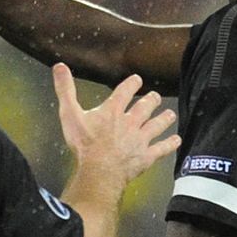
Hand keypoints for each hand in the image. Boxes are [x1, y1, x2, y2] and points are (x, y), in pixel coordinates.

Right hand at [53, 64, 178, 188]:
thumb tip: (59, 67)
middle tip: (155, 97)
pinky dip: (170, 144)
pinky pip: (161, 148)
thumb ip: (65, 90)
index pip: (125, 91)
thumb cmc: (84, 144)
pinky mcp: (146, 156)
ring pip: (156, 125)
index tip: (137, 79)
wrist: (100, 170)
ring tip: (170, 114)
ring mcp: (140, 139)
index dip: (132, 84)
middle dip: (151, 101)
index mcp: (112, 111)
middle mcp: (130, 122)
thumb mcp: (69, 114)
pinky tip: (176, 140)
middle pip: (145, 107)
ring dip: (164, 119)